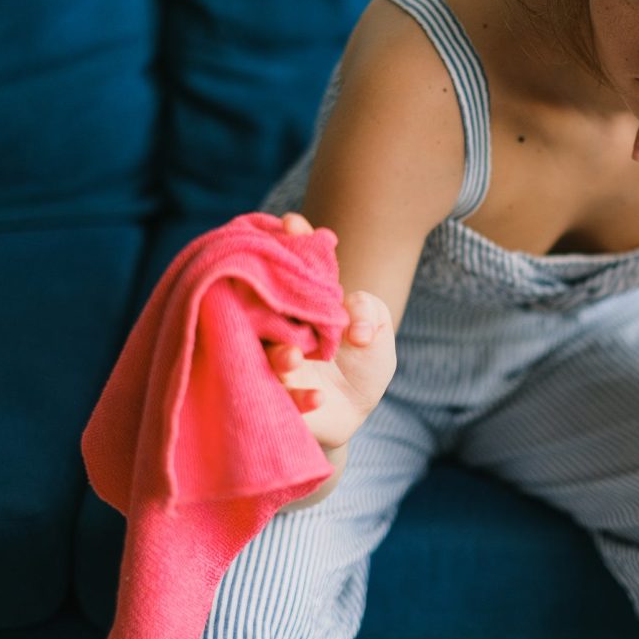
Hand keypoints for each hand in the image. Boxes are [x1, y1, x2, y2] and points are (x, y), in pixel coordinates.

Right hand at [265, 213, 396, 450]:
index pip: (291, 268)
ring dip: (279, 355)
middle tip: (290, 303)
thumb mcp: (377, 331)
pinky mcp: (273, 402)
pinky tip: (319, 398)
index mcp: (298, 304)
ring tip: (295, 357)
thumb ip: (370, 312)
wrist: (348, 415)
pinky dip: (299, 399)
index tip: (293, 223)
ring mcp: (268, 364)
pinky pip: (279, 399)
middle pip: (263, 304)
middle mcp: (275, 328)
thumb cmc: (360, 365)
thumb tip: (354, 325)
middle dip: (269, 297)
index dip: (291, 242)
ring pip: (262, 355)